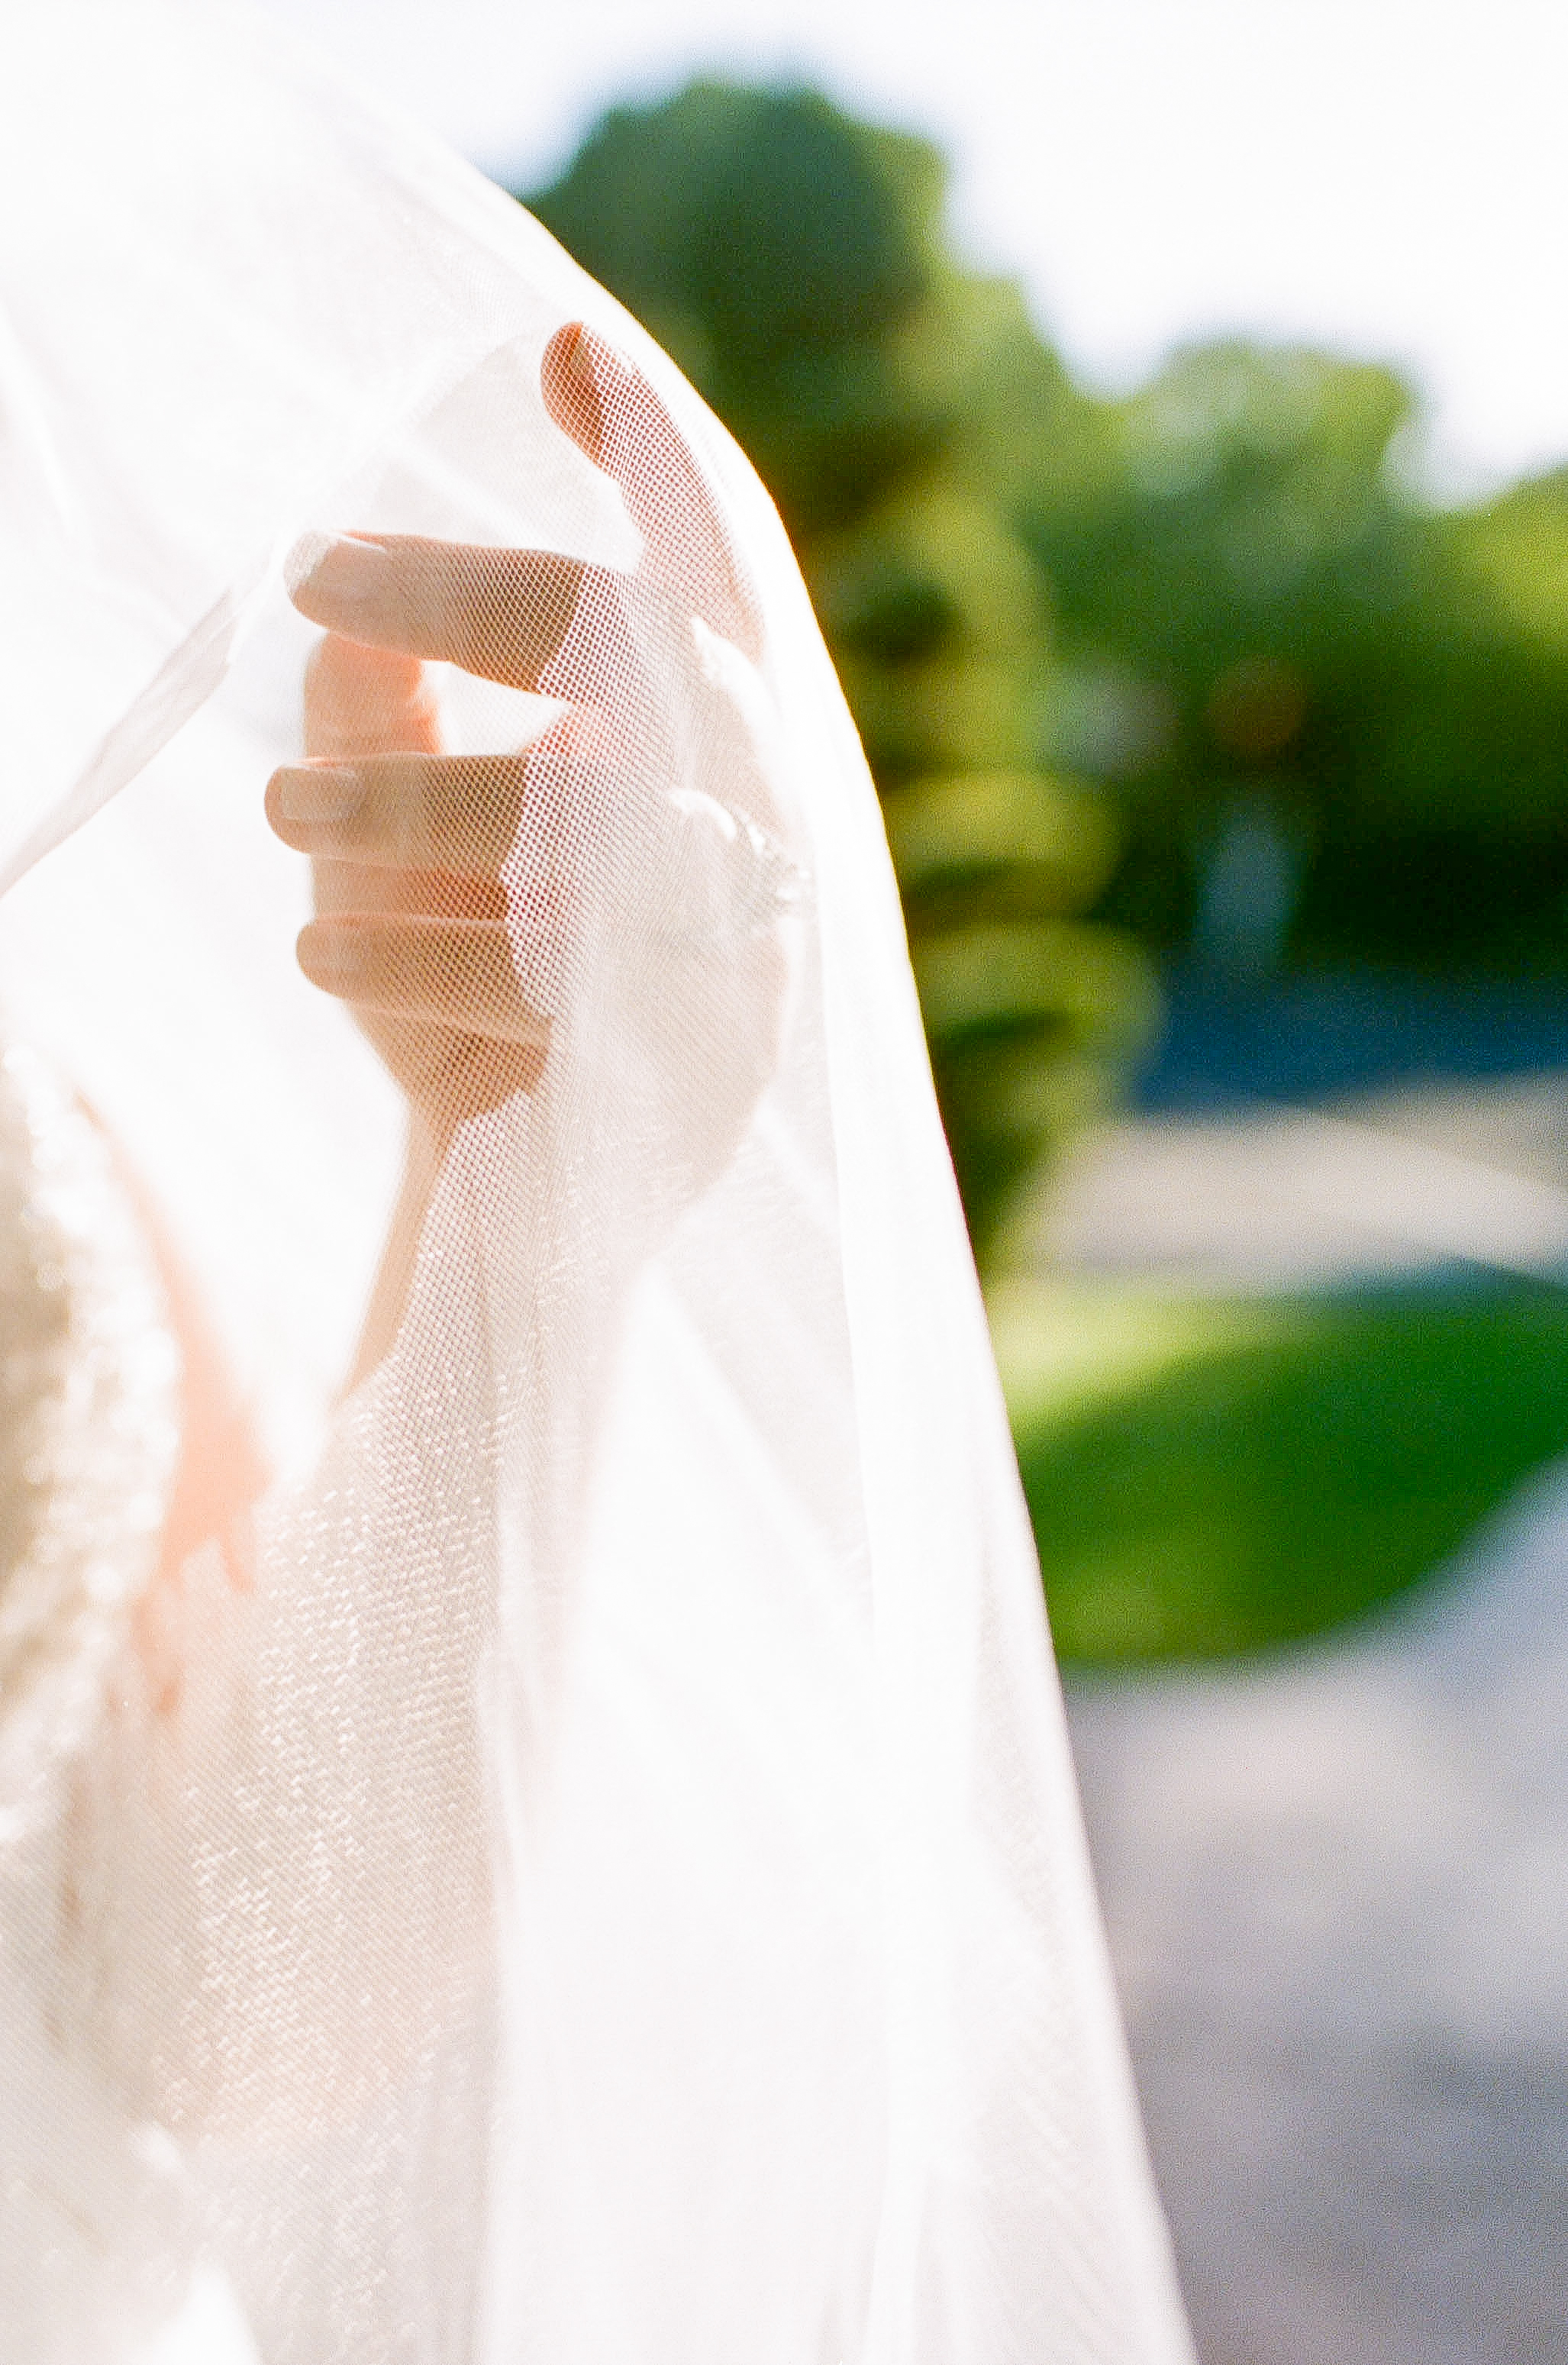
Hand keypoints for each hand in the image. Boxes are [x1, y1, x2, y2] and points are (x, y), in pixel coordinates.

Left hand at [267, 326, 796, 1367]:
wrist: (525, 1178)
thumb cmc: (470, 959)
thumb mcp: (401, 824)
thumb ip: (382, 710)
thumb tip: (350, 621)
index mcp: (710, 723)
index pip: (715, 558)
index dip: (662, 450)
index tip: (560, 351)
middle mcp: (762, 805)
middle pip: (648, 650)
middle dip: (478, 600)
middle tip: (314, 584)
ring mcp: (748, 932)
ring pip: (597, 820)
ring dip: (416, 799)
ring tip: (281, 816)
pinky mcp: (705, 1055)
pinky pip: (556, 979)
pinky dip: (416, 949)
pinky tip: (318, 947)